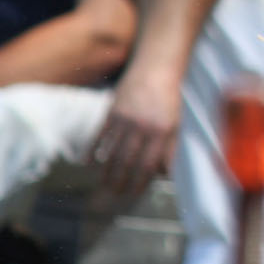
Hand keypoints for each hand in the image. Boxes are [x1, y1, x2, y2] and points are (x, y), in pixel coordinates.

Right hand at [92, 65, 181, 197]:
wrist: (155, 69)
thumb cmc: (168, 99)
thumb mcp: (175, 124)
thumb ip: (169, 149)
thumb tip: (165, 175)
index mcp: (161, 132)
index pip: (149, 164)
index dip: (140, 182)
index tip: (134, 194)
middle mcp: (143, 128)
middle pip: (128, 161)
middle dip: (120, 181)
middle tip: (114, 193)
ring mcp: (125, 120)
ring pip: (112, 152)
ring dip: (106, 171)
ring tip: (103, 184)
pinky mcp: (112, 112)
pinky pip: (99, 136)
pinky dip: (93, 151)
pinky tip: (88, 163)